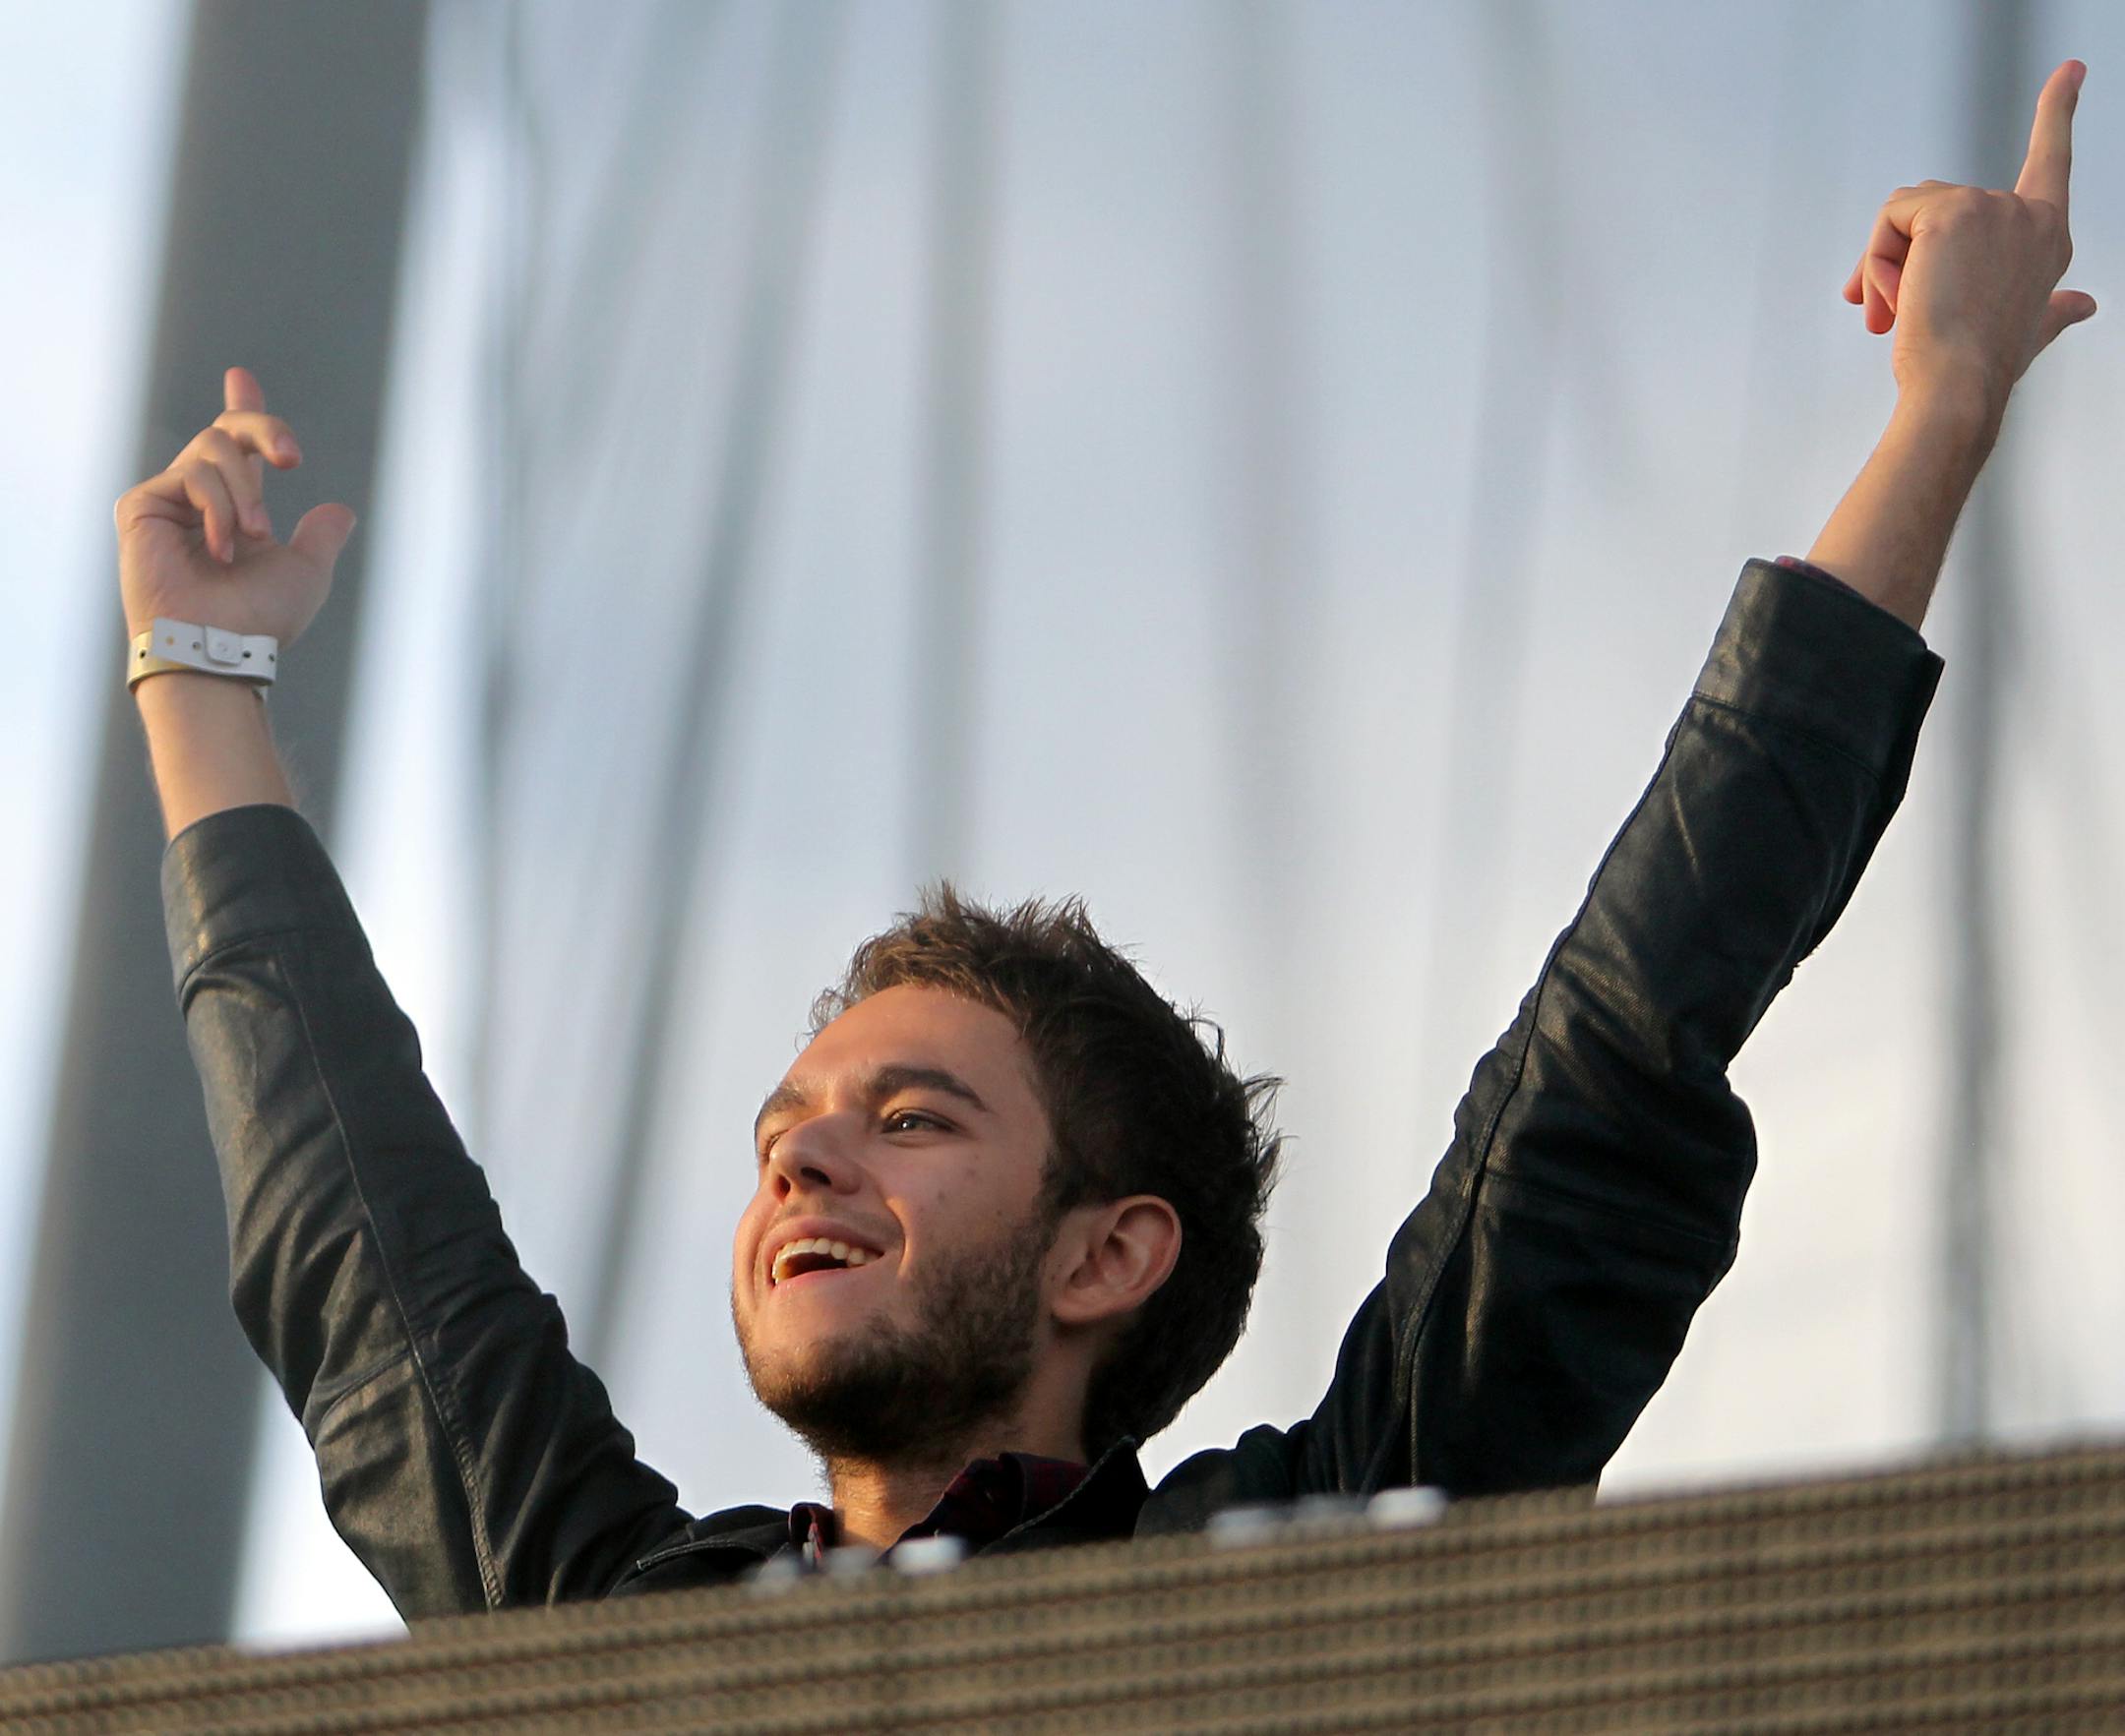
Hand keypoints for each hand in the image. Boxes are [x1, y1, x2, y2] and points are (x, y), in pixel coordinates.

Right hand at [114, 366, 355, 645]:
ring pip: (214, 449)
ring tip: (252, 538)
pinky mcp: (140, 505)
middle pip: (228, 430)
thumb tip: (340, 511)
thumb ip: (321, 536)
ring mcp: (168, 499)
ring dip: (246, 495)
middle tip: (292, 459)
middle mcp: (200, 498)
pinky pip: (191, 475)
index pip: (238, 449)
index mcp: (237, 508)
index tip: (240, 376)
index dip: (242, 411)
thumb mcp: (306, 571)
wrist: (222, 646)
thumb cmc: (261, 619)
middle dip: (266, 429)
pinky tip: (220, 548)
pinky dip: (218, 509)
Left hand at [1842, 59, 2095, 422]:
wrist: (1958, 388)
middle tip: (1890, 314)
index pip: (2052, 161)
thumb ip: (2055, 312)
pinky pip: (1890, 218)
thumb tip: (2084, 306)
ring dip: (1882, 265)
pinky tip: (1894, 298)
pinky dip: (1874, 260)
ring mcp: (1993, 207)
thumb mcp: (2028, 331)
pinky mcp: (1953, 211)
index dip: (2059, 112)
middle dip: (1898, 257)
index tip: (2070, 70)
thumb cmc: (1982, 367)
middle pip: (1934, 205)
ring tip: (1896, 313)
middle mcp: (2027, 214)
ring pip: (1905, 214)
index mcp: (2047, 237)